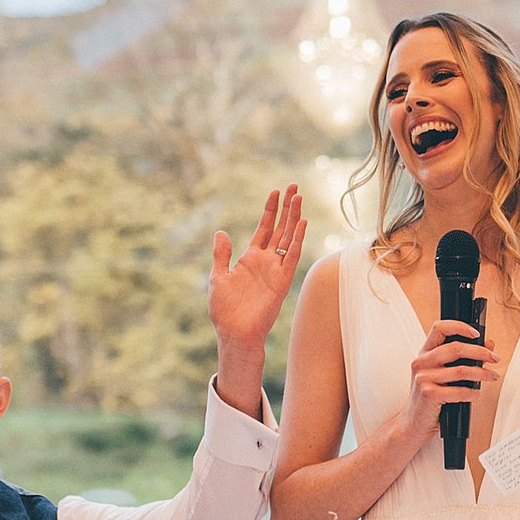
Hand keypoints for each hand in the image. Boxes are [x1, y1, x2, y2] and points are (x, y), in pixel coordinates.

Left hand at [207, 184, 306, 351]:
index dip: (270, 210)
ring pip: (288, 238)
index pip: (264, 228)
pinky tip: (301, 224)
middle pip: (280, 228)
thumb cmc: (225, 310)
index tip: (275, 192)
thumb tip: (220, 232)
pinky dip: (297, 240)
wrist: (235, 332)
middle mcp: (266, 261)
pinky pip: (292, 257)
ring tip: (299, 198)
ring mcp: (276, 270)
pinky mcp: (282, 281)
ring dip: (294, 218)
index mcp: (250, 258)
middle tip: (294, 186)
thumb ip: (221, 255)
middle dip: (287, 208)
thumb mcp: (218, 277)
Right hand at [405, 319, 502, 436]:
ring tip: (491, 376)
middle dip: (481, 352)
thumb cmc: (429, 400)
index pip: (439, 328)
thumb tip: (488, 345)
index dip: (459, 326)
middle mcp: (421, 362)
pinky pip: (459, 391)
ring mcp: (423, 378)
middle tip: (494, 358)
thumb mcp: (443, 375)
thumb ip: (464, 359)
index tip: (476, 334)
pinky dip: (472, 393)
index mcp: (424, 354)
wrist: (413, 424)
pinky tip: (476, 393)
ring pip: (462, 370)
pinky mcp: (429, 394)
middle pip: (456, 347)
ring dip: (482, 373)